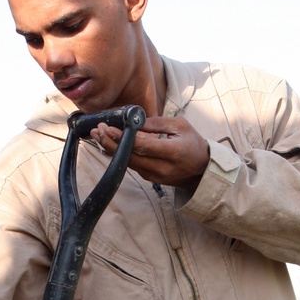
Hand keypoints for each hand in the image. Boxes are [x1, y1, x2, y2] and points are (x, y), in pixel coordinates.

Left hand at [91, 116, 208, 187]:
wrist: (201, 170)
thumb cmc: (193, 144)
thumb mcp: (181, 126)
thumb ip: (157, 124)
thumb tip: (135, 120)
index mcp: (172, 152)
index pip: (142, 145)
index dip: (123, 137)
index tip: (108, 128)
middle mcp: (162, 167)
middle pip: (130, 156)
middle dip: (111, 143)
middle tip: (97, 130)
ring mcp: (155, 176)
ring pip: (128, 163)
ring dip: (111, 150)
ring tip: (98, 136)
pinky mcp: (150, 179)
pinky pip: (132, 166)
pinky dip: (120, 155)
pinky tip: (109, 145)